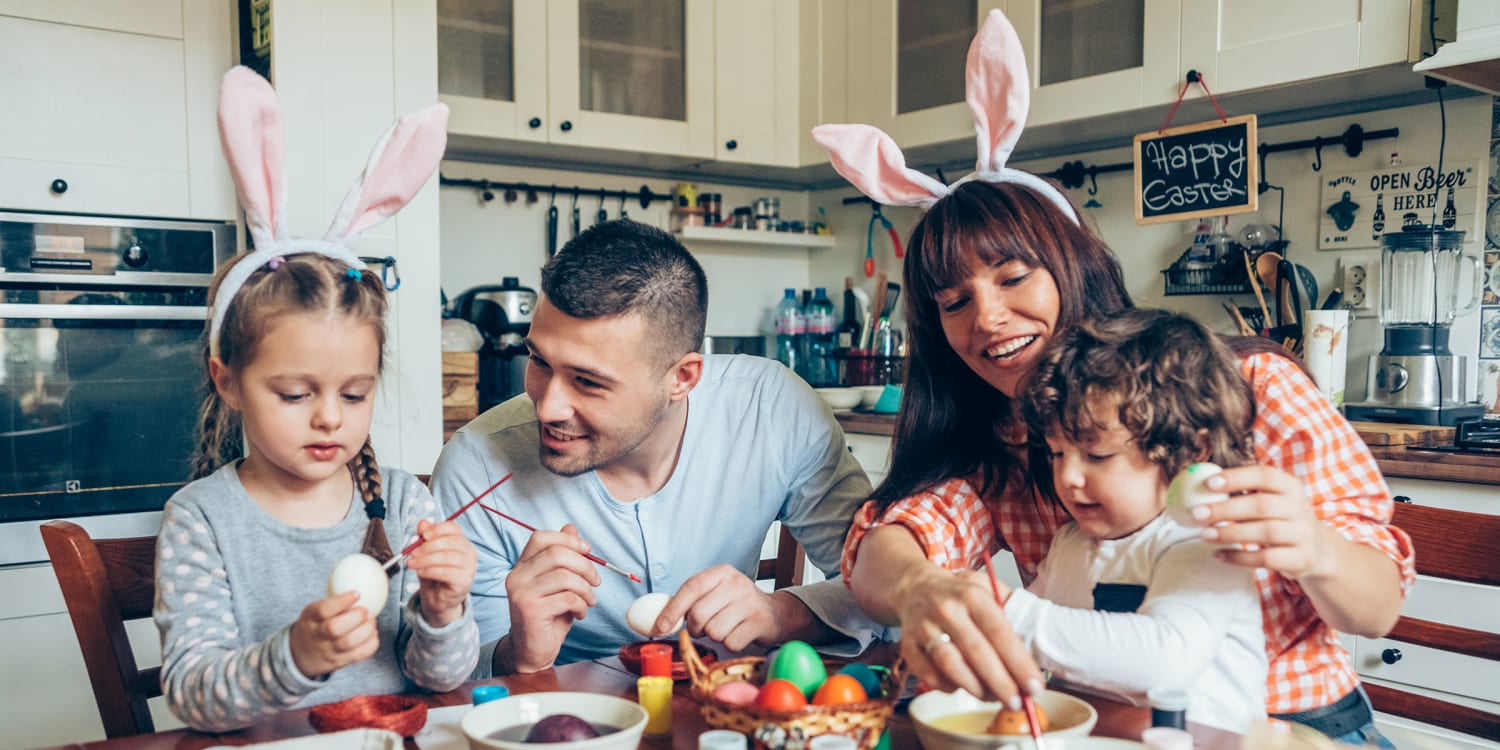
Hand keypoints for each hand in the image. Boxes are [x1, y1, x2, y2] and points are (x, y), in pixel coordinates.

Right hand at [289, 590, 379, 677]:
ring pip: (349, 643)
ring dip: (366, 630)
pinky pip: (359, 655)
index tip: (356, 594)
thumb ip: (334, 602)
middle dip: (356, 617)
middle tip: (365, 610)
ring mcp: (328, 650)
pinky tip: (372, 633)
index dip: (342, 601)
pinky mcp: (340, 662)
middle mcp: (318, 635)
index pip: (323, 610)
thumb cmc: (314, 626)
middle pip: (335, 629)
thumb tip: (363, 582)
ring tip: (370, 621)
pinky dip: (371, 643)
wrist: (301, 655)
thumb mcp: (315, 610)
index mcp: (311, 618)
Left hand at [406, 519, 477, 627]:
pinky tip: (421, 572)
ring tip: (412, 564)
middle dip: (428, 546)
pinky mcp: (465, 582)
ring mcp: (469, 567)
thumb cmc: (433, 575)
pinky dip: (431, 571)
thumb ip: (424, 539)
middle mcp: (470, 553)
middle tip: (412, 553)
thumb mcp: (425, 554)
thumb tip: (422, 523)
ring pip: (448, 557)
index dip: (438, 529)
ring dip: (426, 559)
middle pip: (452, 541)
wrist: (437, 600)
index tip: (423, 535)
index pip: (454, 528)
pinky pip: (447, 572)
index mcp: (462, 542)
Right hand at [503, 523, 600, 672]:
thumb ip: (563, 556)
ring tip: (589, 601)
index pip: (541, 537)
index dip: (568, 540)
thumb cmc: (548, 615)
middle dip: (585, 566)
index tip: (588, 551)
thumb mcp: (558, 583)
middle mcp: (516, 576)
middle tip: (596, 581)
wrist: (532, 649)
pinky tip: (580, 613)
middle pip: (557, 554)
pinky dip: (581, 605)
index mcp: (522, 565)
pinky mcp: (530, 611)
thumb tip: (571, 528)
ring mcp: (521, 593)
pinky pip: (567, 598)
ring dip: (586, 589)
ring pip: (565, 576)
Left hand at [651, 565, 783, 651]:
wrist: (774, 613)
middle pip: (699, 614)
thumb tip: (659, 620)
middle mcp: (736, 584)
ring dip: (714, 636)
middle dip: (695, 628)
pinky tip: (738, 634)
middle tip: (702, 628)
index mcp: (721, 573)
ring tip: (724, 628)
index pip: (691, 587)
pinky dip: (729, 644)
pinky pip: (730, 643)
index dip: (672, 608)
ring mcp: (749, 603)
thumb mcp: (716, 593)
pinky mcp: (759, 623)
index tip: (660, 627)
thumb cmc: (735, 605)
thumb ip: (690, 601)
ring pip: (714, 631)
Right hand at [894, 566, 1040, 708]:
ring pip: (950, 665)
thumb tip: (1036, 655)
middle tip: (1017, 703)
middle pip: (976, 652)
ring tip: (992, 698)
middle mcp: (947, 609)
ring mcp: (924, 627)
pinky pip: (928, 674)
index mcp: (972, 595)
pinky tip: (961, 687)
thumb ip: (1011, 615)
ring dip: (975, 688)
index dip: (1019, 662)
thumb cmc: (959, 596)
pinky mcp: (907, 645)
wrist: (916, 587)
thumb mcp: (988, 591)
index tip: (1035, 686)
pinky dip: (947, 687)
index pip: (1000, 632)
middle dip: (1001, 683)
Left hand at [1193, 464, 1336, 579]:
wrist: (1318, 551)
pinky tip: (1219, 555)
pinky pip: (1267, 559)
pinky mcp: (1302, 559)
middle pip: (1261, 505)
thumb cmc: (1282, 520)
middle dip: (1225, 509)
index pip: (1264, 476)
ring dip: (1230, 533)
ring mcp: (1304, 534)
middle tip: (1196, 513)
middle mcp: (1300, 508)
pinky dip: (1240, 558)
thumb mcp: (1273, 500)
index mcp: (1290, 487)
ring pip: (1265, 532)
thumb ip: (1246, 493)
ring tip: (1204, 534)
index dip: (1237, 478)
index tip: (1208, 484)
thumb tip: (1199, 487)